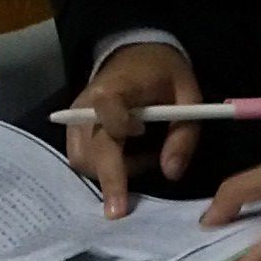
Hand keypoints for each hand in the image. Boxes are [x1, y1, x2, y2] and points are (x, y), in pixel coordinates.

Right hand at [59, 43, 204, 217]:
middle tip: (128, 203)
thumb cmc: (163, 74)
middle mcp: (86, 105)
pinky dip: (104, 170)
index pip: (106, 110)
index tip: (141, 133)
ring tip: (141, 159)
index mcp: (115, 87)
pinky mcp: (73, 132)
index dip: (121, 127)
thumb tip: (171, 173)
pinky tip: (126, 160)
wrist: (135, 57)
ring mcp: (75, 120)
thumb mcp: (188, 94)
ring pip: (83, 161)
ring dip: (112, 173)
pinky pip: (81, 161)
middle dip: (112, 178)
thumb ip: (183, 134)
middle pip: (90, 149)